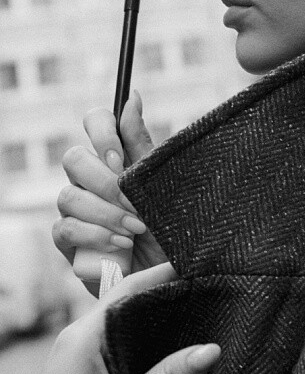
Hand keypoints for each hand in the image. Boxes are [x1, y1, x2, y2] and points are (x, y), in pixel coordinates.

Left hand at [2, 264, 219, 373]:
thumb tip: (210, 350)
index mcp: (83, 335)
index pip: (128, 289)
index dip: (161, 274)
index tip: (195, 265)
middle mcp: (81, 341)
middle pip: (129, 305)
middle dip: (164, 296)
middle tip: (203, 289)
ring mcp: (82, 361)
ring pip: (126, 330)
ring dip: (155, 323)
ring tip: (194, 314)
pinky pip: (121, 352)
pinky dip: (145, 348)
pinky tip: (168, 354)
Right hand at [53, 92, 167, 294]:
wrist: (170, 275)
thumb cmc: (171, 227)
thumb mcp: (163, 184)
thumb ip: (142, 145)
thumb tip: (132, 98)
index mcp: (115, 157)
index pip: (95, 121)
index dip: (101, 132)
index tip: (118, 159)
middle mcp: (90, 179)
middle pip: (74, 158)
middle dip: (104, 182)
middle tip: (133, 202)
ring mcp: (76, 210)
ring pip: (67, 196)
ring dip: (105, 213)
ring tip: (136, 229)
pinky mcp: (68, 243)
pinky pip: (65, 230)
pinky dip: (95, 237)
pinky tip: (121, 245)